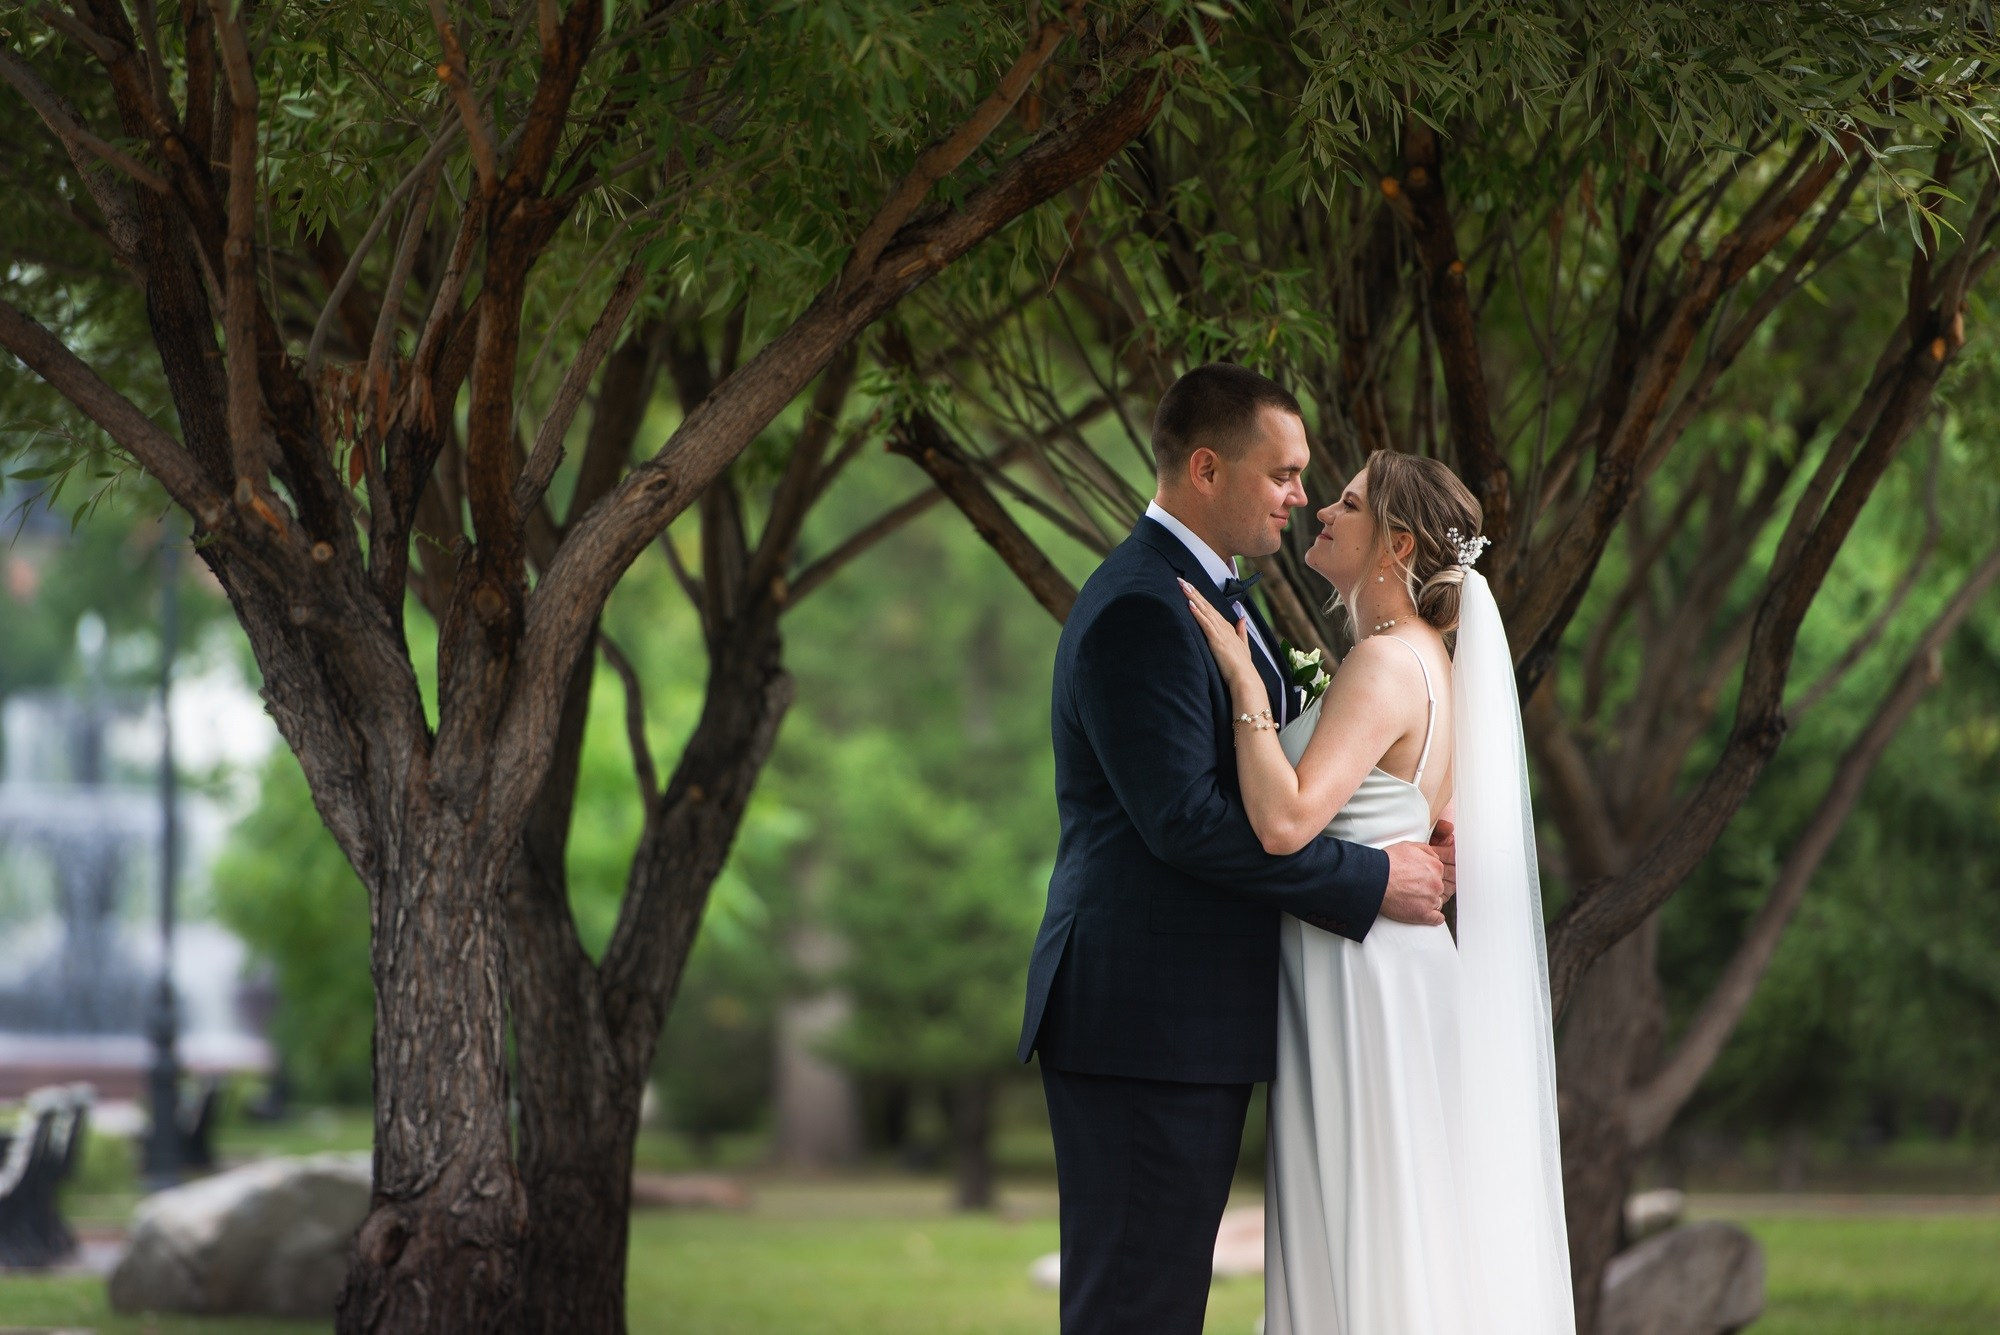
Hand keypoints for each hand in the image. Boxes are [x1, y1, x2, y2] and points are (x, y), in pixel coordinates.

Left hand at [1177, 579, 1265, 704]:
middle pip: (1206, 606)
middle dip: (1194, 592)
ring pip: (1204, 610)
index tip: (1191, 588)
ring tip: (1184, 586)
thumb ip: (1241, 631)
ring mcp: (1220, 632)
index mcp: (1228, 628)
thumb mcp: (1243, 646)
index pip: (1211, 609)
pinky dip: (1197, 613)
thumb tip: (1242, 618)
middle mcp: (1223, 627)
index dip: (1201, 598)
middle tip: (1182, 580)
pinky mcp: (1216, 640)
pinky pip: (1205, 623)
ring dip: (1193, 597)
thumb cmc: (1241, 666)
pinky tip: (1190, 604)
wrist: (1245, 678)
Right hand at [1380, 839, 1450, 925]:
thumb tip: (1434, 856)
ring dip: (1427, 902)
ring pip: (1436, 903)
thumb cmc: (1388, 862)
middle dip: (1427, 889)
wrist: (1376, 878)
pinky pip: (1437, 919)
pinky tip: (1427, 914)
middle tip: (1412, 888)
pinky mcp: (1423, 914)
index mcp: (1435, 867)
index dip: (1427, 876)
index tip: (1419, 879)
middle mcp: (1436, 883)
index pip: (1438, 874)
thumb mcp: (1408, 846)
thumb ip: (1426, 850)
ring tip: (1412, 900)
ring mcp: (1431, 900)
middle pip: (1437, 888)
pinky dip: (1433, 918)